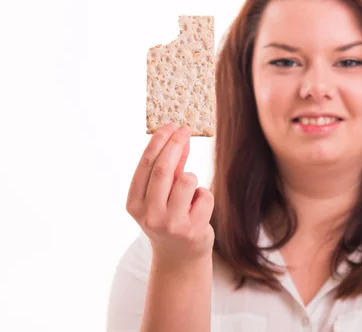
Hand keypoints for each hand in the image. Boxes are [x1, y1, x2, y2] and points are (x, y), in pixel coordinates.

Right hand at [126, 122, 214, 264]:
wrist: (180, 258)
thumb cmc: (169, 219)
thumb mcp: (161, 196)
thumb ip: (169, 169)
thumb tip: (178, 136)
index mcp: (135, 204)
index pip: (146, 165)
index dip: (159, 142)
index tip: (171, 125)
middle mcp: (149, 215)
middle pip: (164, 169)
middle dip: (176, 144)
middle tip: (185, 130)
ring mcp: (171, 224)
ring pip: (188, 180)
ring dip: (192, 178)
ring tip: (189, 194)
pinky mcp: (192, 230)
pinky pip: (205, 195)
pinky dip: (204, 196)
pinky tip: (197, 210)